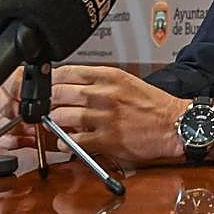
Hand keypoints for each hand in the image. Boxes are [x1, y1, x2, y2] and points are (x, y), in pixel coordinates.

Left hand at [0, 65, 190, 165]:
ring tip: (51, 125)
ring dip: (51, 123)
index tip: (41, 87)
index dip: (48, 81)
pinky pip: (72, 140)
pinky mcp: (105, 138)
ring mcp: (103, 116)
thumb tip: (68, 85)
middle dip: (44, 102)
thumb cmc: (152, 105)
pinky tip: (64, 140)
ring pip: (60, 116)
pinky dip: (63, 142)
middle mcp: (104, 93)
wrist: (174, 125)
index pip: (66, 72)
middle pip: (58, 93)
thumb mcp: (125, 82)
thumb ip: (97, 82)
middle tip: (39, 108)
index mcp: (109, 76)